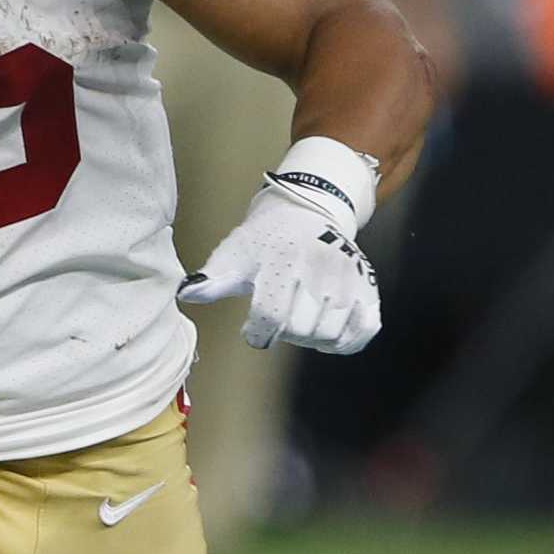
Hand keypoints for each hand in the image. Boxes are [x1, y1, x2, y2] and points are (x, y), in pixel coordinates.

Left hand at [177, 186, 379, 353]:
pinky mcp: (368, 285)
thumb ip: (212, 278)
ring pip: (329, 334)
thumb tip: (185, 294)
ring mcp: (348, 276)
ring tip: (297, 319)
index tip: (252, 331)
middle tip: (277, 319)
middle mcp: (320, 265)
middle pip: (300, 329)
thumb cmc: (263, 240)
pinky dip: (344, 341)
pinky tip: (324, 333)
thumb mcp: (233, 253)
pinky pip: (364, 330)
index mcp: (281, 257)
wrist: (305, 212)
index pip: (270, 314)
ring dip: (309, 338)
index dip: (257, 333)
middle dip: (283, 333)